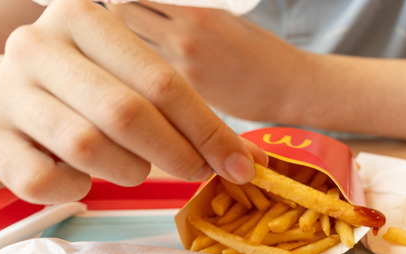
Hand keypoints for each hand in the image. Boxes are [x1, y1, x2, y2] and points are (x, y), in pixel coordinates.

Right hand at [0, 0, 266, 204]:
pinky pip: (46, 181)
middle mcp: (40, 47)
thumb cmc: (84, 88)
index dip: (208, 130)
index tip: (241, 166)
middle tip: (198, 172)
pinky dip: (78, 188)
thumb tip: (249, 161)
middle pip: (127, 113)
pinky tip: (85, 178)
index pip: (162, 82)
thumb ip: (187, 112)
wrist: (0, 95)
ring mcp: (9, 93)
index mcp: (83, 19)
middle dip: (177, 154)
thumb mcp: (132, 79)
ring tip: (135, 166)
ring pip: (88, 147)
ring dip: (128, 170)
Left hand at [106, 1, 304, 121]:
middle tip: (117, 20)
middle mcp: (185, 34)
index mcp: (196, 8)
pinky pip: (149, 77)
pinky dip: (141, 73)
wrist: (291, 86)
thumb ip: (184, 11)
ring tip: (126, 50)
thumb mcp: (224, 17)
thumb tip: (148, 7)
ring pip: (129, 48)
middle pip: (121, 13)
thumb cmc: (260, 49)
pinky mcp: (185, 93)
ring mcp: (183, 65)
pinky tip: (144, 77)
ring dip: (121, 46)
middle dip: (114, 13)